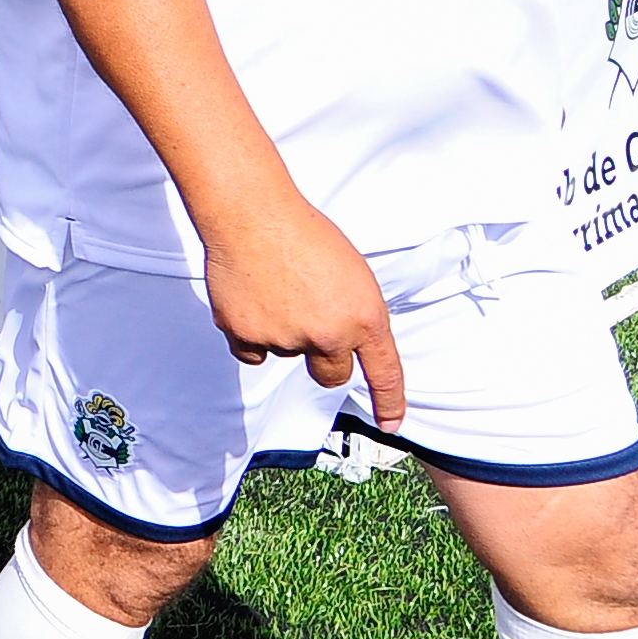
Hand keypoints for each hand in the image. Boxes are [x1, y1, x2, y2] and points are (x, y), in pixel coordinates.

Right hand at [200, 197, 404, 428]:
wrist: (252, 215)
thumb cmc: (301, 232)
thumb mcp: (351, 273)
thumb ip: (353, 313)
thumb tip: (341, 339)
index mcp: (364, 316)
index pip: (384, 372)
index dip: (389, 403)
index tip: (390, 423)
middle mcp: (329, 335)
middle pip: (331, 376)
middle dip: (324, 360)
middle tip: (310, 324)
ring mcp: (287, 339)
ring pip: (288, 354)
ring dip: (284, 332)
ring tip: (276, 288)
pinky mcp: (247, 336)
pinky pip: (252, 352)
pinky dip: (252, 332)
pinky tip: (253, 300)